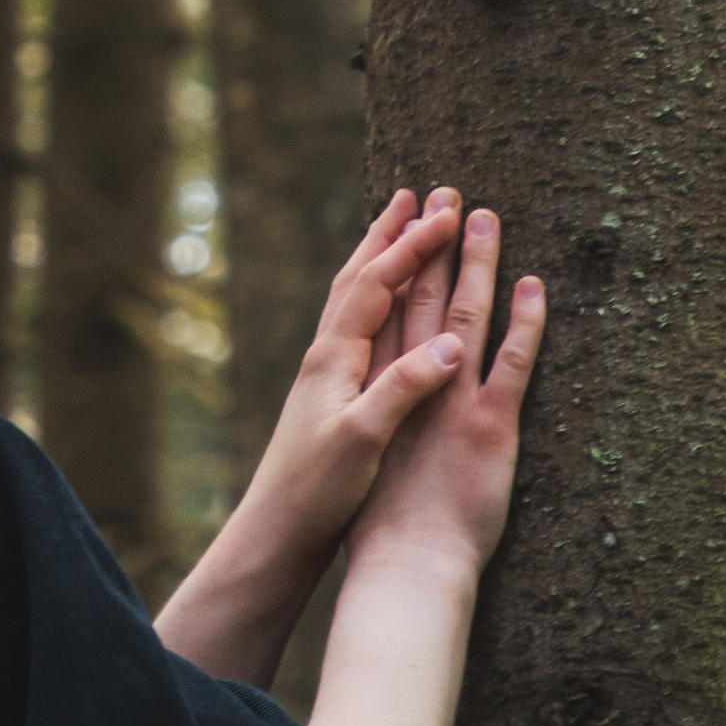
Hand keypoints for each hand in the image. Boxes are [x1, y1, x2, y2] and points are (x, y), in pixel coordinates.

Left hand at [224, 189, 476, 584]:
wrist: (277, 530)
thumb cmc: (316, 490)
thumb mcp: (363, 439)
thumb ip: (402, 388)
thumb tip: (449, 343)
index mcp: (333, 357)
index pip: (376, 283)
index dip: (412, 247)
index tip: (447, 214)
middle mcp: (326, 355)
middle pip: (359, 276)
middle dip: (390, 234)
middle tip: (416, 195)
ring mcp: (326, 374)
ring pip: (354, 298)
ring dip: (380, 258)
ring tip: (399, 229)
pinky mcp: (332, 396)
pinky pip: (359, 328)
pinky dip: (378, 300)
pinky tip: (390, 306)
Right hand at [345, 195, 544, 581]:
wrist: (403, 562)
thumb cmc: (379, 523)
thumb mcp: (368, 459)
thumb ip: (381, 415)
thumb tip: (384, 391)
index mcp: (381, 387)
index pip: (388, 308)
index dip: (396, 260)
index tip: (402, 219)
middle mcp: (414, 382)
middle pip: (425, 297)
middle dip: (434, 241)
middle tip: (444, 191)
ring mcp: (453, 400)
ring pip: (466, 315)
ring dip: (477, 263)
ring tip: (486, 216)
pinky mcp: (490, 425)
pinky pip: (513, 361)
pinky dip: (524, 321)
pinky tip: (533, 286)